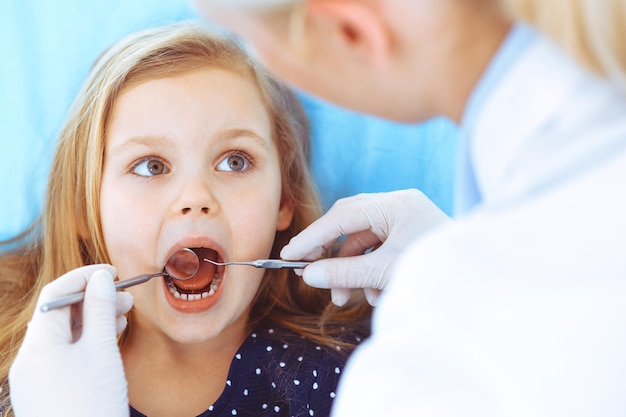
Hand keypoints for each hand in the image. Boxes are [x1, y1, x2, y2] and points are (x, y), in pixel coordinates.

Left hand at [9, 265, 132, 416]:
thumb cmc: (93, 406)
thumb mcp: (101, 352)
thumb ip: (100, 311)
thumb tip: (100, 279)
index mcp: (38, 346)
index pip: (56, 295)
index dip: (84, 277)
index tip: (112, 272)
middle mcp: (32, 359)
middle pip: (59, 314)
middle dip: (92, 299)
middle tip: (125, 295)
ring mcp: (38, 377)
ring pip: (64, 334)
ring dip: (93, 319)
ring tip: (123, 314)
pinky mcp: (49, 390)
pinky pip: (65, 354)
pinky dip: (87, 341)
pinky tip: (110, 337)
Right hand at [281, 189, 449, 305]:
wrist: (477, 288)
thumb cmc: (437, 273)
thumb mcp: (386, 273)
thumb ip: (345, 273)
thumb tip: (308, 275)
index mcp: (396, 204)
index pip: (343, 215)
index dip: (313, 237)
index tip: (290, 255)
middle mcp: (399, 207)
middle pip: (349, 225)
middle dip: (331, 255)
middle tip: (309, 275)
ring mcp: (404, 222)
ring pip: (362, 243)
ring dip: (351, 271)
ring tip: (344, 299)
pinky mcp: (406, 238)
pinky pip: (377, 252)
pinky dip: (369, 273)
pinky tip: (374, 295)